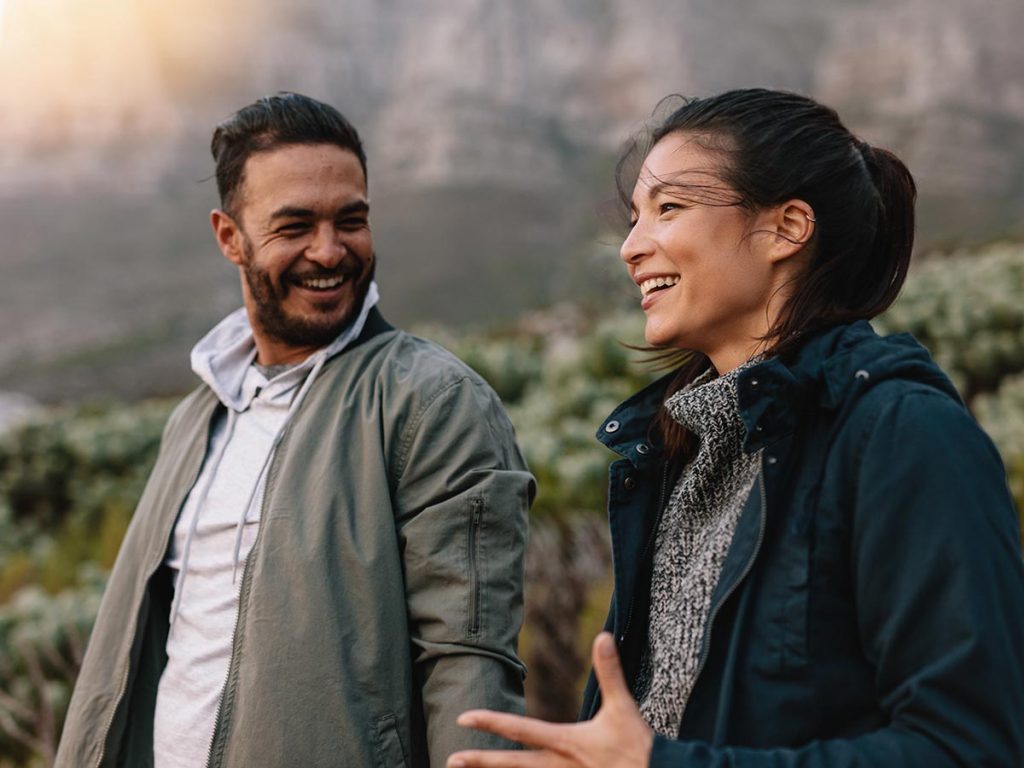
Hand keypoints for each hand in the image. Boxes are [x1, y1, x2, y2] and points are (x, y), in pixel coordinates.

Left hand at [447, 632, 653, 767]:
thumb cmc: (638, 746)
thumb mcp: (623, 708)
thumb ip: (609, 672)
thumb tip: (603, 635)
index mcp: (566, 743)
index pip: (521, 729)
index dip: (491, 722)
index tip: (464, 717)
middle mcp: (559, 767)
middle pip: (512, 765)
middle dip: (481, 763)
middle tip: (450, 759)